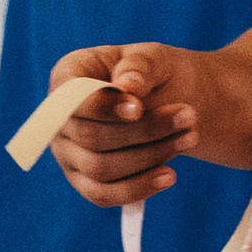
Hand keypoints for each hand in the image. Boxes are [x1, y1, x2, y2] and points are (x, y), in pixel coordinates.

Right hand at [43, 43, 206, 207]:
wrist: (174, 99)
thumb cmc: (157, 72)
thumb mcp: (155, 56)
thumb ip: (139, 66)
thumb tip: (128, 87)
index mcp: (69, 75)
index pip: (70, 98)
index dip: (102, 107)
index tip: (139, 107)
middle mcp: (60, 118)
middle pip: (92, 137)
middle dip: (145, 130)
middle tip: (189, 116)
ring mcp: (69, 153)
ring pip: (100, 169)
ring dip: (150, 156)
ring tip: (190, 137)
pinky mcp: (86, 181)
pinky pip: (103, 195)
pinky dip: (138, 188)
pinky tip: (169, 176)